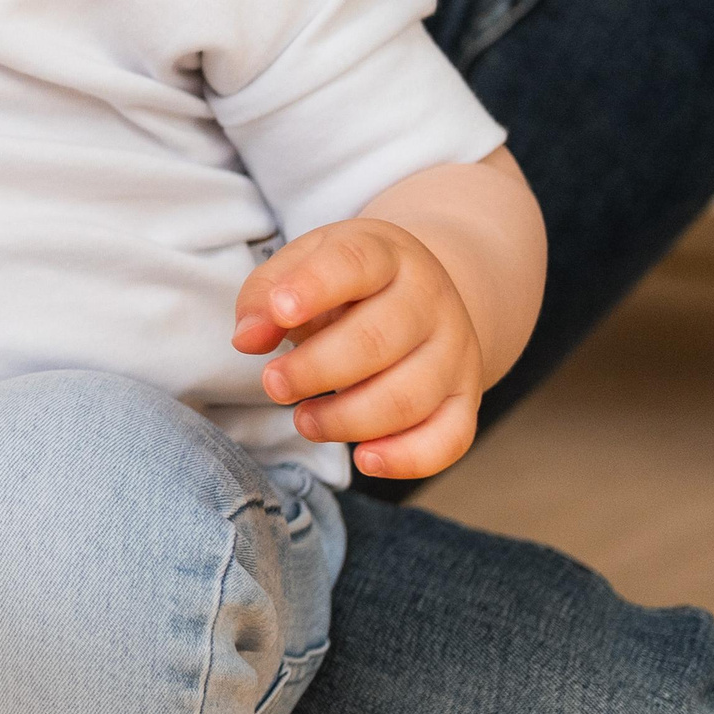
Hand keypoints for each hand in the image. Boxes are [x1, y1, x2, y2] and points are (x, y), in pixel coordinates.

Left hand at [232, 218, 486, 480]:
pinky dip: (407, 458)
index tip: (280, 311)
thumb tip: (247, 339)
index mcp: (385, 255)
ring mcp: (454, 351)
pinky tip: (364, 459)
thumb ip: (264, 295)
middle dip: (315, 370)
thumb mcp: (302, 266)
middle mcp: (429, 300)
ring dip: (346, 419)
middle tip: (273, 384)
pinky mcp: (466, 398)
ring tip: (304, 419)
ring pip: (409, 397)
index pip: (355, 263)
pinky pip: (450, 437)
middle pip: (378, 340)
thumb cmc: (346, 283)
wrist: (422, 292)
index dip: (314, 287)